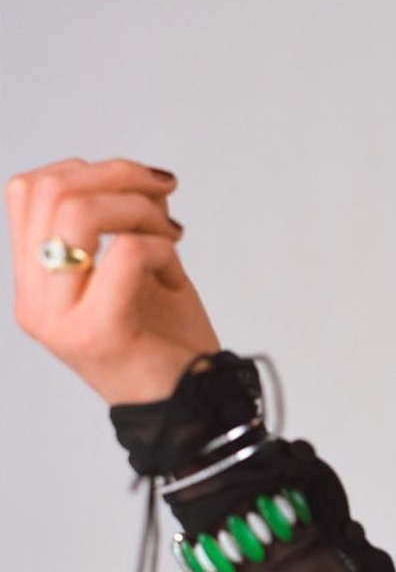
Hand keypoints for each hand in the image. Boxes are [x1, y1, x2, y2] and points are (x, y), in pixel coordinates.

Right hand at [7, 157, 219, 403]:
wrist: (194, 403)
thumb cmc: (168, 337)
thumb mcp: (136, 266)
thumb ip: (119, 222)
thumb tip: (131, 175)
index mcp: (35, 281)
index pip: (26, 190)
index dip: (86, 168)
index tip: (140, 184)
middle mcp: (35, 300)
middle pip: (49, 191)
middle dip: (119, 177)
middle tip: (164, 200)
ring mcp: (59, 318)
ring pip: (77, 214)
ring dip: (139, 209)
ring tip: (171, 234)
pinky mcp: (97, 331)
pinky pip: (126, 253)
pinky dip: (161, 247)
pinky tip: (175, 273)